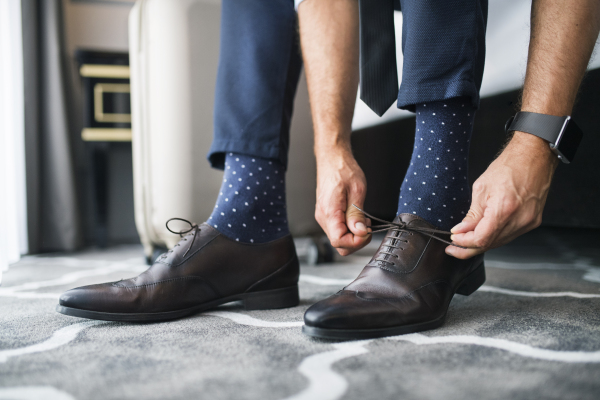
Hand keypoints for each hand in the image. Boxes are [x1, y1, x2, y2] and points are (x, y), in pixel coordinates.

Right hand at [315, 148, 370, 255]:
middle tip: (366, 226)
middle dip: (357, 240)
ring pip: (339, 239)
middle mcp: (323, 218)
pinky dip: (349, 229)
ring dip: (353, 235)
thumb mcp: (357, 190)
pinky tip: (355, 217)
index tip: (366, 231)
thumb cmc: (343, 170)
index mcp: (329, 212)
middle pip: (339, 244)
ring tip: (362, 219)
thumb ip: (357, 214)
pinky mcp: (327, 216)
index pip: (339, 241)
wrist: (332, 159)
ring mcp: (324, 218)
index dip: (356, 242)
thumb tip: (360, 232)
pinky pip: (338, 230)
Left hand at [446, 132, 558, 258]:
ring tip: (465, 240)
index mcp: (504, 209)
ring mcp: (529, 222)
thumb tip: (461, 231)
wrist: (534, 157)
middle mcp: (520, 219)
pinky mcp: (533, 221)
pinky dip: (495, 237)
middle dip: (469, 248)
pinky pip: (510, 236)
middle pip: (490, 245)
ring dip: (482, 243)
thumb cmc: (509, 167)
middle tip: (454, 247)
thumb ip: (472, 214)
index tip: (453, 239)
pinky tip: (484, 233)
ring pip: (500, 243)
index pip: (481, 239)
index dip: (464, 242)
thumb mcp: (481, 188)